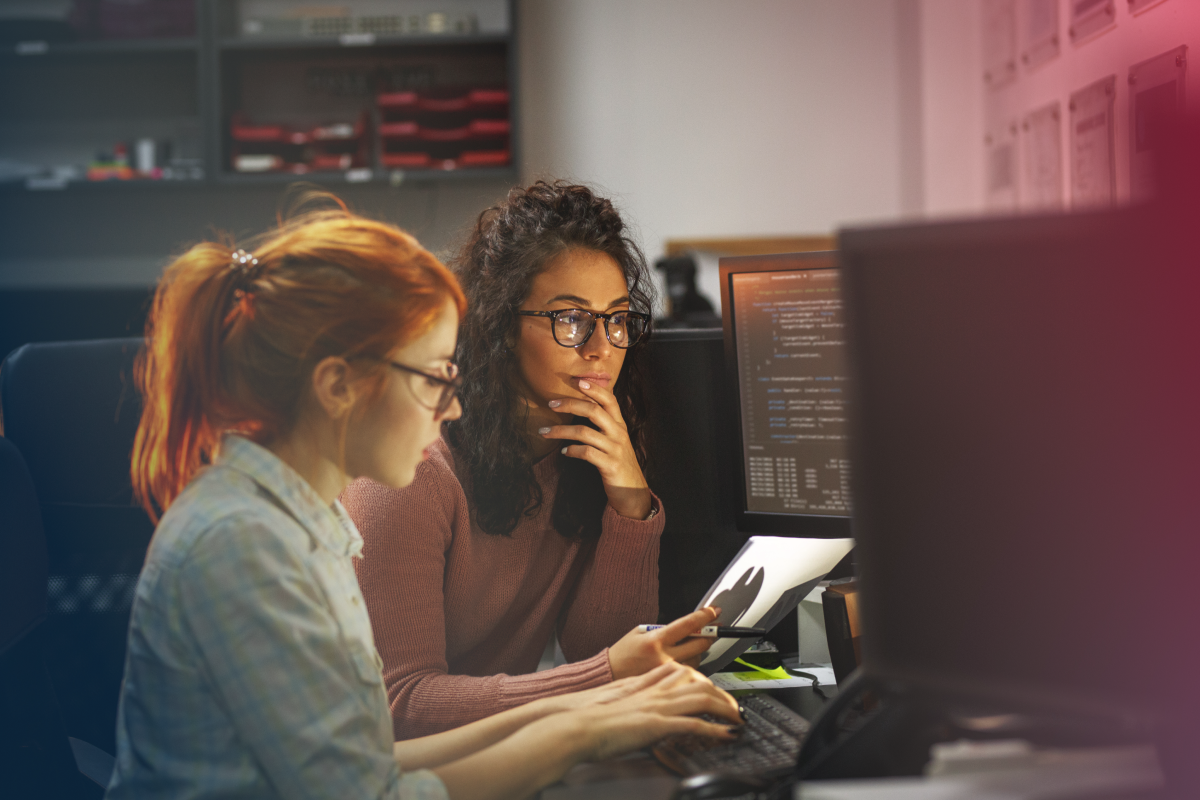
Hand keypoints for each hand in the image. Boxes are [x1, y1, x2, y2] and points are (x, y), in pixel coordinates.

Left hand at [539, 381, 650, 518]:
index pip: (609, 399)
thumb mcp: (615, 441)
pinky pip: (587, 453)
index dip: (594, 389)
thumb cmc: (618, 464)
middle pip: (593, 410)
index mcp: (620, 425)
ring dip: (560, 431)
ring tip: (544, 432)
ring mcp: (615, 449)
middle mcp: (619, 434)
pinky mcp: (610, 465)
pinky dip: (572, 451)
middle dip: (570, 404)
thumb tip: (584, 406)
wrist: (633, 493)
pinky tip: (564, 452)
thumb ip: (604, 424)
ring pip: (584, 432)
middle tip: (550, 403)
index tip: (575, 381)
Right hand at [573, 661, 740, 762]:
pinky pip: (693, 724)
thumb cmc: (591, 715)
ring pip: (701, 698)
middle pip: (698, 683)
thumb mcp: (618, 697)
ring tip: (737, 719)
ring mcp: (657, 707)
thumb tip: (649, 694)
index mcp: (645, 683)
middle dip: (722, 694)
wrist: (578, 725)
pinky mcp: (657, 725)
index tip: (715, 687)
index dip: (703, 678)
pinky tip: (727, 735)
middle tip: (735, 706)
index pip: (682, 672)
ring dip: (725, 709)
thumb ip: (636, 692)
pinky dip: (715, 730)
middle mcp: (655, 691)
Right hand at [607, 607, 720, 679]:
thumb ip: (664, 629)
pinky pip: (689, 672)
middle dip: (709, 634)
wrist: (610, 675)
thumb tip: (689, 627)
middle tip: (713, 628)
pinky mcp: (670, 684)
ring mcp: (668, 673)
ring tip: (689, 646)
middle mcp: (664, 657)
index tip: (714, 611)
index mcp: (656, 640)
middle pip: (699, 644)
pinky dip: (690, 664)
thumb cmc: (624, 652)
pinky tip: (682, 660)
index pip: (687, 624)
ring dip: (698, 651)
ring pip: (697, 659)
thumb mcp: (640, 632)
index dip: (704, 616)